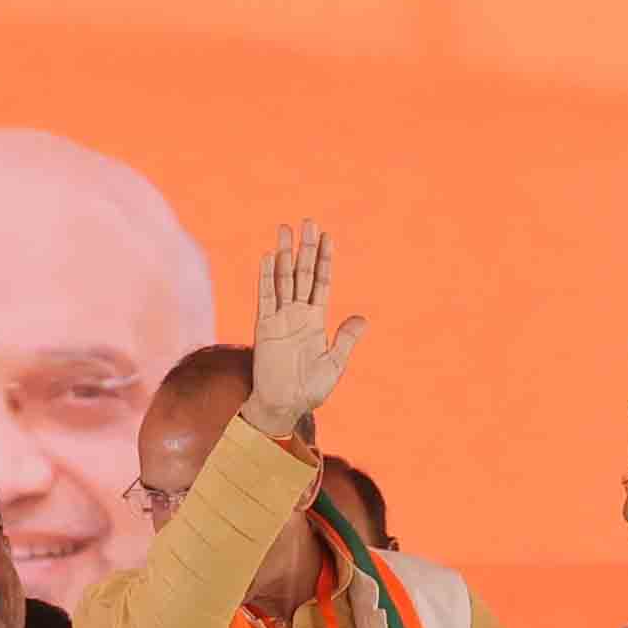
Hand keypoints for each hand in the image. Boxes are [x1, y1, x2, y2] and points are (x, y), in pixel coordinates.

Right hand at [243, 220, 366, 437]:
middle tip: (308, 221)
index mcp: (316, 321)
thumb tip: (362, 317)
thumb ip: (346, 338)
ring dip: (285, 254)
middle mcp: (297, 314)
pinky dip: (268, 276)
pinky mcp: (264, 327)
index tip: (327, 237)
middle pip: (302, 273)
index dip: (325, 260)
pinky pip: (266, 296)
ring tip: (286, 230)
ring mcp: (280, 318)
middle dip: (305, 247)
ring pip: (284, 279)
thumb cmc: (310, 389)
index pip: (321, 282)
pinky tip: (270, 256)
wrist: (284, 405)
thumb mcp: (335, 363)